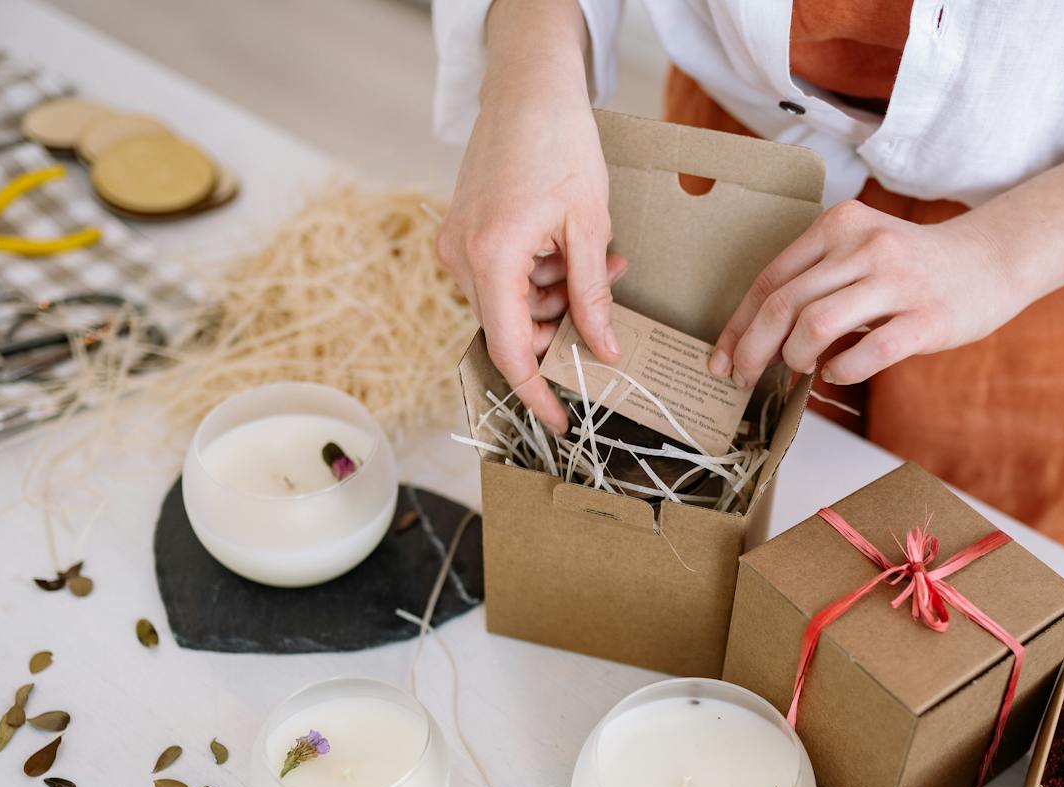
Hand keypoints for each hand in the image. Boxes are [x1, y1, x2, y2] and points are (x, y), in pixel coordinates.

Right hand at [435, 0, 624, 433]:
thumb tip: (605, 351)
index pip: (511, 351)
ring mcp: (456, 244)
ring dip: (556, 295)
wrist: (527, 87)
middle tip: (606, 300)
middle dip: (563, 324)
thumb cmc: (559, 144)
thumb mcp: (590, 227)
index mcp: (491, 260)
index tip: (560, 422)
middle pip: (514, 327)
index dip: (537, 394)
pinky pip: (502, 277)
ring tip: (598, 260)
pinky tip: (566, 245)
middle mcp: (461, 258)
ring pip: (512, 303)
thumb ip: (593, 297)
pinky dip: (538, 275)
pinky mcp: (462, 232)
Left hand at [711, 151, 1063, 387]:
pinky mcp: (925, 318)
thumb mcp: (860, 252)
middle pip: (784, 304)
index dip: (738, 325)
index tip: (722, 360)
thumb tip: (759, 337)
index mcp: (839, 224)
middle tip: (745, 379)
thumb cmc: (914, 267)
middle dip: (753, 350)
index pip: (770, 279)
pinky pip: (866, 352)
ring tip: (797, 372)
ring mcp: (896, 281)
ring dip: (794, 359)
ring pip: (815, 326)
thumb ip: (816, 282)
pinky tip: (836, 374)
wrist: (992, 260)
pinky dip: (839, 372)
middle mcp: (864, 246)